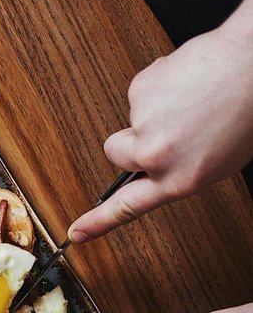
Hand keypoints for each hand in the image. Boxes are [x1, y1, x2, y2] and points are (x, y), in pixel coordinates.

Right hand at [70, 14, 252, 242]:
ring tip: (193, 96)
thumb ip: (181, 170)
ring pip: (133, 119)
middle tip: (169, 124)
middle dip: (132, 140)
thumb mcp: (222, 158)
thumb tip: (155, 168)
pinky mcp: (140, 90)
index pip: (128, 206)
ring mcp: (145, 123)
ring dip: (155, 108)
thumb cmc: (249, 108)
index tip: (76, 232)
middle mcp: (157, 155)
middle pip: (118, 153)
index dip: (98, 221)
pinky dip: (161, 84)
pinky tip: (187, 79)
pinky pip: (141, 91)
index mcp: (181, 178)